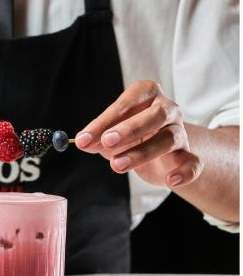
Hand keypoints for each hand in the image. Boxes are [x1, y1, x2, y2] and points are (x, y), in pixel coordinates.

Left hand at [75, 80, 203, 188]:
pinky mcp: (188, 155)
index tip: (83, 138)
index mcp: (147, 94)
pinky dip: (184, 172)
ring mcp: (180, 132)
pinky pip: (193, 163)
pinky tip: (169, 181)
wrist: (160, 153)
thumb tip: (84, 142)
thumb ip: (98, 137)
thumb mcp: (111, 134)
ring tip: (117, 165)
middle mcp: (168, 109)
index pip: (127, 103)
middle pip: (155, 115)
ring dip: (142, 153)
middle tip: (106, 142)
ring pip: (168, 139)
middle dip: (129, 129)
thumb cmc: (132, 136)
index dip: (105, 120)